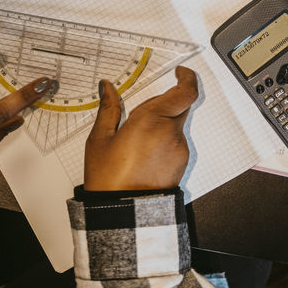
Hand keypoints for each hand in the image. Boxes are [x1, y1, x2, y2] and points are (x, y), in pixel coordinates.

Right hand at [84, 66, 198, 190]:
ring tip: (136, 140)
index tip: (180, 72)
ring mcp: (179, 149)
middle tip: (141, 113)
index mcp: (151, 120)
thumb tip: (108, 88)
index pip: (184, 91)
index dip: (187, 78)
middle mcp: (171, 133)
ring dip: (163, 123)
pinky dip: (165, 139)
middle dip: (164, 103)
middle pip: (179, 105)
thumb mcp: (100, 140)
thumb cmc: (109, 179)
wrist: (124, 215)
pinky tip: (144, 152)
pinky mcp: (181, 163)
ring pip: (177, 124)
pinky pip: (177, 141)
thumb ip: (109, 109)